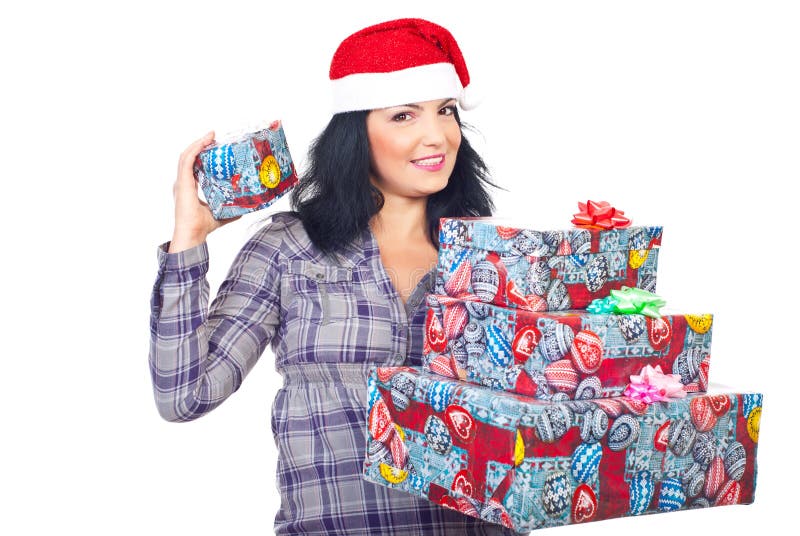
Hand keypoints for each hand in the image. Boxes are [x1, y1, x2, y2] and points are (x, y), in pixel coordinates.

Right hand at [169, 131, 240, 251]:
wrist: (193, 234)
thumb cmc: (203, 226)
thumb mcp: (221, 213)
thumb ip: (231, 208)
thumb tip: (246, 207)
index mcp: (189, 187)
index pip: (194, 165)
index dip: (202, 154)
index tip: (214, 146)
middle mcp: (183, 182)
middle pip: (190, 157)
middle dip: (201, 145)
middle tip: (214, 137)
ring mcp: (181, 181)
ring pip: (187, 155)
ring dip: (198, 143)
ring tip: (211, 135)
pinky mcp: (182, 182)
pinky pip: (187, 160)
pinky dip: (195, 149)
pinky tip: (205, 142)